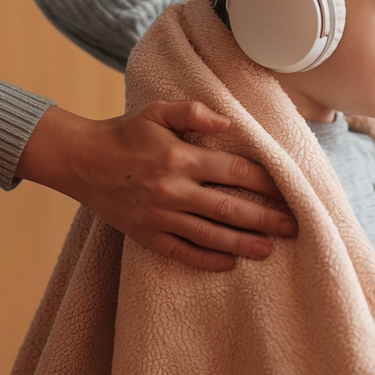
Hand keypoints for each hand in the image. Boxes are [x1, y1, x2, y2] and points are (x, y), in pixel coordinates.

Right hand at [16, 101, 296, 270]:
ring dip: (242, 244)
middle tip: (294, 227)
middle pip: (230, 208)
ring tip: (269, 250)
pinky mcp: (146, 234)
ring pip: (210, 234)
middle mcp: (173, 189)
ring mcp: (160, 215)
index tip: (288, 191)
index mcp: (181, 158)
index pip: (235, 172)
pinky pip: (181, 251)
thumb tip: (228, 123)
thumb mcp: (158, 112)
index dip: (266, 183)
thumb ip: (194, 113)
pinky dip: (206, 260)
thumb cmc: (126, 133)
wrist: (81, 160)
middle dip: (265, 219)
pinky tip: (228, 263)